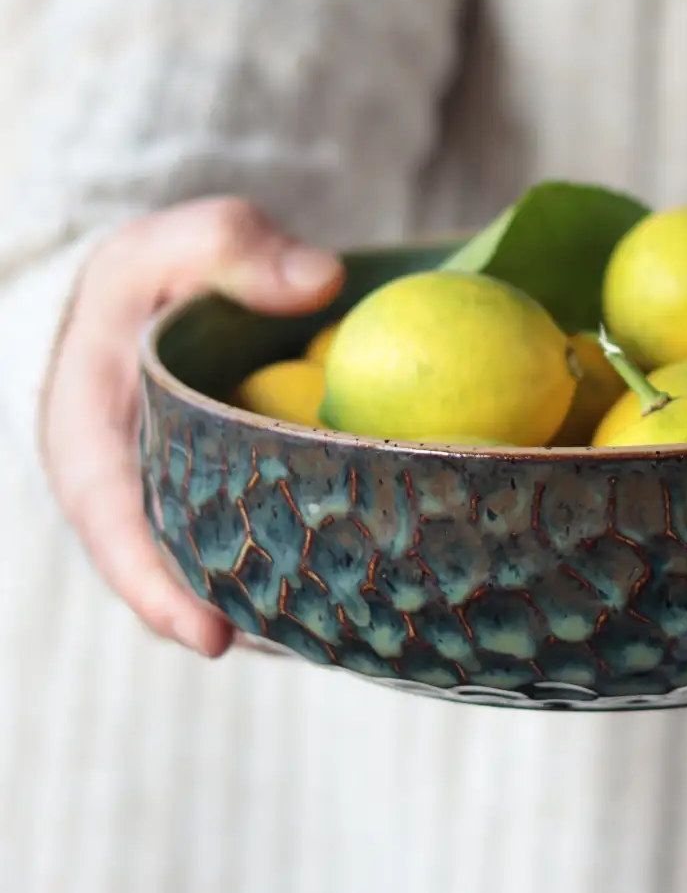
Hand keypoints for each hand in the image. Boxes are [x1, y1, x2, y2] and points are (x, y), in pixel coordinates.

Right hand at [43, 198, 344, 655]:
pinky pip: (275, 536)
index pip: (111, 523)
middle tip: (314, 651)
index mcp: (95, 437)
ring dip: (285, 605)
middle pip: (181, 570)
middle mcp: (138, 488)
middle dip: (238, 619)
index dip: (152, 587)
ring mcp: (189, 500)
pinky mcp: (237, 497)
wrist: (173, 289)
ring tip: (360, 635)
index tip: (208, 639)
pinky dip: (316, 558)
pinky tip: (386, 573)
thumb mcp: (182, 240)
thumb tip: (322, 284)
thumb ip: (234, 247)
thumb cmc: (165, 270)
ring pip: (233, 566)